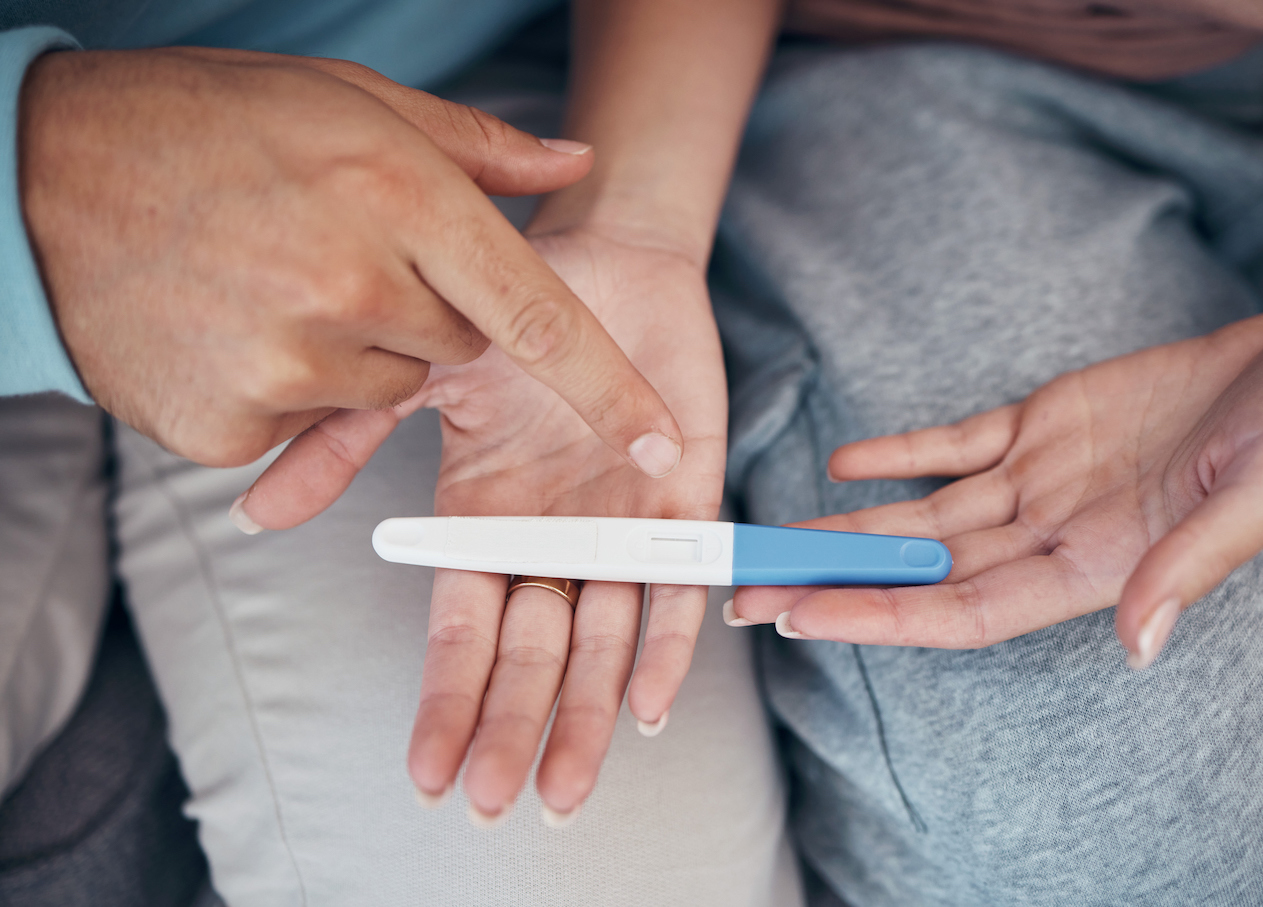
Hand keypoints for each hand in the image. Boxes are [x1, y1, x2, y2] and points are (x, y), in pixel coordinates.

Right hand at [20, 47, 681, 473]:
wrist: (42, 175)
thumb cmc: (210, 126)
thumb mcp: (351, 104)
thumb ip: (476, 148)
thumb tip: (575, 164)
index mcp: (397, 200)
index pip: (536, 316)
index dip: (606, 386)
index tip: (660, 440)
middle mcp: (352, 290)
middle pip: (454, 354)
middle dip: (423, 315)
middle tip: (347, 255)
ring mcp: (285, 366)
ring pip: (380, 392)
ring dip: (352, 351)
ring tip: (277, 283)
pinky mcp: (229, 426)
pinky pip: (303, 428)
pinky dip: (284, 388)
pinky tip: (233, 326)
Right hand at [241, 225, 727, 819]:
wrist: (608, 259)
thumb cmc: (511, 315)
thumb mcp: (420, 378)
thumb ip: (343, 443)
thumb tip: (248, 510)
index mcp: (487, 525)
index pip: (463, 632)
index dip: (448, 700)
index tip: (430, 775)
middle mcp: (553, 542)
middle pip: (532, 655)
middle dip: (515, 727)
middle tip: (497, 803)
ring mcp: (620, 529)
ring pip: (603, 641)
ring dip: (588, 715)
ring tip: (564, 785)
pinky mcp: (685, 506)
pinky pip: (677, 588)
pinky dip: (667, 645)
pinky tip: (651, 705)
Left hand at [730, 310, 1262, 667]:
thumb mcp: (1257, 498)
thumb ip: (1187, 567)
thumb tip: (1136, 646)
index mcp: (1097, 566)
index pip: (965, 610)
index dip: (883, 618)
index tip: (806, 622)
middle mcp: (1052, 533)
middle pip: (921, 571)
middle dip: (833, 584)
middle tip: (744, 596)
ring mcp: (1040, 480)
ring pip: (920, 515)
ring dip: (844, 527)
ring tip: (768, 538)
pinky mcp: (1040, 425)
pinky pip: (954, 445)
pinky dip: (899, 455)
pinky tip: (842, 465)